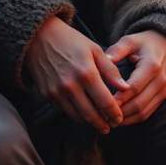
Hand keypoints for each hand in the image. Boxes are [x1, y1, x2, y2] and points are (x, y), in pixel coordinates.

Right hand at [24, 16, 131, 133]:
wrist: (39, 37)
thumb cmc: (71, 41)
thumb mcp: (94, 50)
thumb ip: (111, 70)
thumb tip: (126, 87)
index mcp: (86, 73)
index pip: (105, 102)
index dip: (114, 114)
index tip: (119, 118)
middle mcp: (71, 86)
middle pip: (91, 115)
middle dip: (103, 124)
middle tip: (110, 127)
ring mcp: (57, 92)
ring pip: (77, 116)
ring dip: (89, 121)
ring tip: (98, 120)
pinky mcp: (47, 94)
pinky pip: (65, 110)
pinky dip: (75, 112)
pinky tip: (82, 109)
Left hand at [105, 30, 165, 124]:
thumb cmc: (145, 43)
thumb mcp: (130, 40)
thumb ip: (116, 50)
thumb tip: (103, 60)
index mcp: (151, 66)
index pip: (133, 88)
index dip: (118, 99)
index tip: (102, 105)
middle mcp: (160, 81)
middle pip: (138, 104)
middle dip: (119, 113)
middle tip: (101, 117)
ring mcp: (163, 90)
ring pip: (143, 112)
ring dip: (126, 119)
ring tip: (108, 121)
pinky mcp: (164, 96)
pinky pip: (148, 113)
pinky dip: (133, 119)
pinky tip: (120, 119)